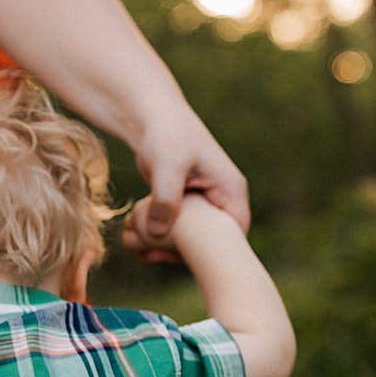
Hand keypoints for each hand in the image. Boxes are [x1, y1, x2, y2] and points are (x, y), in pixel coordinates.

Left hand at [124, 110, 250, 262]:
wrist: (154, 117)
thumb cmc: (167, 134)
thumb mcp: (168, 165)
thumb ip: (165, 198)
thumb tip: (158, 233)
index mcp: (230, 190)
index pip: (234, 233)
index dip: (214, 251)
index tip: (183, 259)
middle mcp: (223, 199)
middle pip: (215, 241)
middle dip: (188, 254)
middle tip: (155, 258)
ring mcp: (206, 203)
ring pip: (196, 238)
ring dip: (172, 248)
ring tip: (144, 254)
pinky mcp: (188, 204)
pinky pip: (181, 229)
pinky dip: (163, 238)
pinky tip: (141, 245)